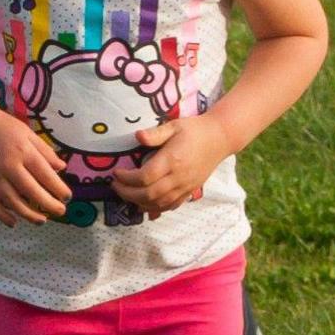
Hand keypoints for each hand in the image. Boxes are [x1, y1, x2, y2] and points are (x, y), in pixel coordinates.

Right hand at [0, 107, 73, 225]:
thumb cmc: (3, 125)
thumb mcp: (27, 132)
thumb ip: (44, 150)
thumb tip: (61, 167)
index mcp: (23, 151)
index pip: (45, 174)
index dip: (58, 188)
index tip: (67, 197)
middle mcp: (8, 165)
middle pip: (31, 191)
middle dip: (48, 204)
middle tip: (60, 211)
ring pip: (12, 200)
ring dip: (28, 214)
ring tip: (41, 220)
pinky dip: (2, 214)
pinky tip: (13, 222)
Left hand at [121, 114, 235, 216]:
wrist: (220, 138)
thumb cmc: (194, 129)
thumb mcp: (174, 126)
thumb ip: (155, 133)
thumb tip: (137, 136)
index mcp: (172, 160)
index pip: (145, 177)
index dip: (127, 179)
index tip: (116, 173)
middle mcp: (179, 177)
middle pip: (149, 194)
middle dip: (128, 194)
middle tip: (115, 186)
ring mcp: (186, 186)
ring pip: (159, 203)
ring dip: (139, 203)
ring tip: (126, 195)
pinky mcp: (190, 190)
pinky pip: (172, 205)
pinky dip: (156, 209)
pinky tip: (144, 206)